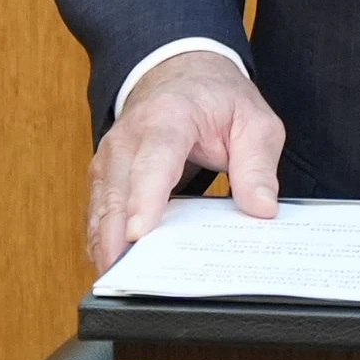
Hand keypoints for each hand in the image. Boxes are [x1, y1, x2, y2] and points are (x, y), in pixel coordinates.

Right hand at [87, 50, 285, 269]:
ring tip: (117, 284)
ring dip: (105, 246)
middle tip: (126, 280)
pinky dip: (102, 241)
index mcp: (168, 118)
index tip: (138, 234)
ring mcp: (110, 157)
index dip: (143, 199)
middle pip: (116, 193)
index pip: (152, 161)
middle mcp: (128, 138)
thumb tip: (262, 209)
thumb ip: (258, 166)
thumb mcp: (254, 123)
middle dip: (115, 238)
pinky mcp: (104, 175)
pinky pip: (97, 213)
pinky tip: (113, 268)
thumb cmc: (217, 100)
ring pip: (100, 208)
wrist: (181, 74)